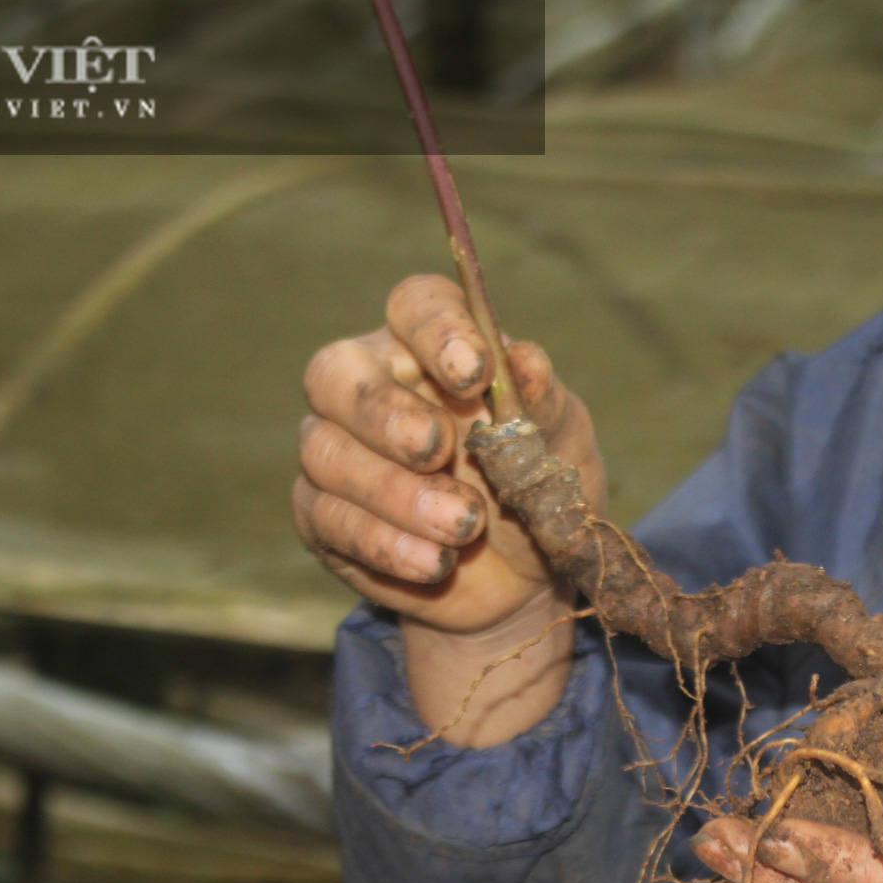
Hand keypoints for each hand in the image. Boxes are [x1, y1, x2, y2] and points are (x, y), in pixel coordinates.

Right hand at [295, 274, 604, 743]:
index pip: (415, 307)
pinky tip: (435, 563)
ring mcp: (335, 451)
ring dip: (397, 493)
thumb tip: (526, 359)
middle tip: (437, 449)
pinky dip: (385, 543)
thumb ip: (543, 403)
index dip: (438, 331)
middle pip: (337, 372)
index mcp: (430, 349)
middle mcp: (368, 387)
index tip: (475, 372)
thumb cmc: (539, 486)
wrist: (524, 576)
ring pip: (329, 454)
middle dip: (385, 412)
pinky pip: (330, 520)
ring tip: (464, 526)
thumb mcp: (560, 444)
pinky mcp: (322, 516)